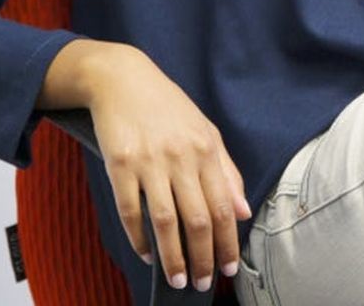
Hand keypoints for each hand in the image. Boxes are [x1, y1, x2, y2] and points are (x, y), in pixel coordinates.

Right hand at [40, 39, 251, 290]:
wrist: (122, 78)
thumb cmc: (166, 107)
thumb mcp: (204, 130)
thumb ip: (226, 171)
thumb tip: (243, 212)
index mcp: (205, 148)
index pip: (223, 206)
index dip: (228, 242)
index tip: (230, 268)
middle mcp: (181, 156)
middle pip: (197, 220)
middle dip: (203, 259)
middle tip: (203, 283)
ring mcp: (149, 161)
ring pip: (165, 223)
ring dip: (172, 258)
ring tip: (178, 279)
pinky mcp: (120, 164)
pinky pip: (130, 211)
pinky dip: (139, 240)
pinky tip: (147, 254)